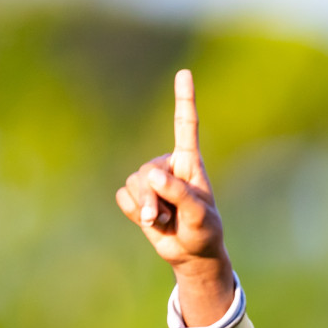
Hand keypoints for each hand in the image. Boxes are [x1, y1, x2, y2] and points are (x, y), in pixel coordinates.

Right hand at [113, 69, 233, 321]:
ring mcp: (150, 181)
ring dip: (147, 209)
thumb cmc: (204, 231)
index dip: (184, 100)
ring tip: (165, 221)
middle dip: (155, 199)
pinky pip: (123, 198)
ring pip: (133, 184)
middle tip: (172, 219)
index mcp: (189, 163)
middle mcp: (167, 166)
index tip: (184, 73)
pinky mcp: (137, 196)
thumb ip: (180, 194)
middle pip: (146, 172)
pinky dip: (135, 213)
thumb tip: (153, 175)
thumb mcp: (199, 215)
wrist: (192, 253)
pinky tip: (151, 221)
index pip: (185, 127)